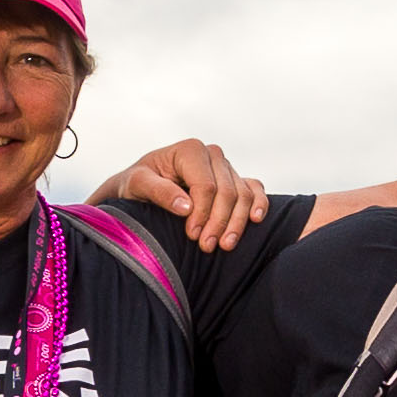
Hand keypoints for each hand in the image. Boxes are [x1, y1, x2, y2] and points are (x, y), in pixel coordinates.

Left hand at [106, 136, 268, 248]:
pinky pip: (255, 190)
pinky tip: (255, 219)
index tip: (191, 236)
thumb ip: (159, 192)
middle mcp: (212, 155)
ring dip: (237, 223)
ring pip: (243, 196)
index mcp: (190, 150)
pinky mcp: (236, 180)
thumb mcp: (137, 185)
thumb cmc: (136, 185)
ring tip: (225, 246)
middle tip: (206, 247)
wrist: (141, 189)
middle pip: (227, 192)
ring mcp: (226, 167)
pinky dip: (259, 204)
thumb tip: (186, 207)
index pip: (206, 186)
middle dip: (219, 222)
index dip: (202, 213)